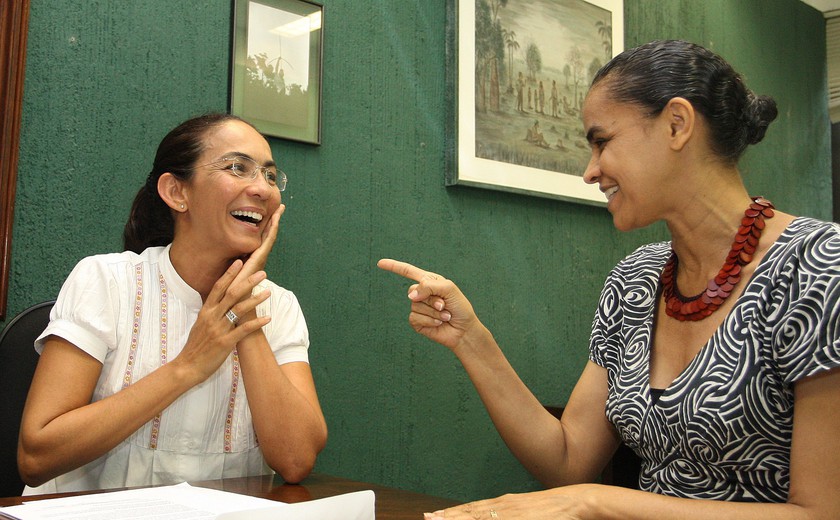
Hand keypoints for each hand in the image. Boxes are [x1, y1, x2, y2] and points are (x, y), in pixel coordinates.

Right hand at [172, 259, 271, 383]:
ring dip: (255, 299)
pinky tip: (268, 318)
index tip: (239, 262)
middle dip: (247, 282)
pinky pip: (243, 330)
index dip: (229, 274)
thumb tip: (219, 300)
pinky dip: (256, 323)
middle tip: (262, 273)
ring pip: (239, 309)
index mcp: (206, 311)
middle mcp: (212, 317)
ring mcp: (218, 329)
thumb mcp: (200, 324)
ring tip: (269, 292)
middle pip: (231, 294)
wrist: (187, 366)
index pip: (218, 287)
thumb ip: (210, 312)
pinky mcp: (225, 342)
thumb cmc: (196, 346)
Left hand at [230, 204, 283, 325]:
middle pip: (268, 235)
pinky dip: (271, 232)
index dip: (266, 226)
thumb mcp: (230, 275)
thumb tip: (228, 259)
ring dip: (275, 223)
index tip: (271, 213)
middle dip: (274, 220)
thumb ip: (232, 267)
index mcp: (252, 259)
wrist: (235, 306)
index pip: (261, 238)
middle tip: (282, 207)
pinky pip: (266, 243)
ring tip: (280, 210)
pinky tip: (274, 222)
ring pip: (269, 237)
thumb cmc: (231, 294)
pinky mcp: (258, 261)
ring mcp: (260, 259)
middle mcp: (258, 258)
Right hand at [377, 258, 480, 350]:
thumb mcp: (449, 289)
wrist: (464, 330)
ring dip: (433, 312)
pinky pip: (415, 317)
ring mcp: (418, 308)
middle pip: (414, 290)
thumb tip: (410, 296)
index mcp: (430, 282)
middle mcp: (422, 294)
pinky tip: (438, 323)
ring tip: (445, 315)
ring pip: (415, 305)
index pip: (408, 272)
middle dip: (432, 299)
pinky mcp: (417, 322)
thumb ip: (429, 286)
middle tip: (445, 305)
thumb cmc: (460, 308)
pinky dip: (429, 321)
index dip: (394, 267)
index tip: (380, 263)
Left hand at [424, 485, 593, 519]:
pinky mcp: (519, 518)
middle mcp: (504, 506)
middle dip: (448, 517)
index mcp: (506, 505)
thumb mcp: (531, 514)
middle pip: (470, 512)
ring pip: (477, 516)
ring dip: (457, 518)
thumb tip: (503, 516)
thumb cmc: (558, 511)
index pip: (474, 509)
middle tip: (427, 517)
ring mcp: (510, 512)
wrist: (577, 502)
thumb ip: (516, 516)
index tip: (436, 515)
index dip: (454, 513)